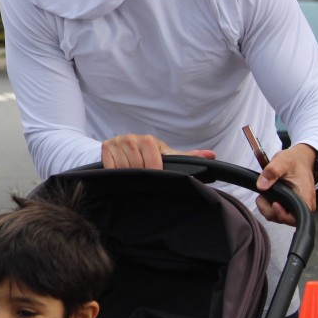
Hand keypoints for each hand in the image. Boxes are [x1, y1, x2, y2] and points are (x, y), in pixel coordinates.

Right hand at [101, 133, 215, 169]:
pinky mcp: (105, 148)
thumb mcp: (167, 155)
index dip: (154, 175)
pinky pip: (110, 167)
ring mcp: (118, 142)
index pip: (153, 166)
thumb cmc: (149, 154)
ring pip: (124, 169)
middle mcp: (132, 139)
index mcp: (149, 141)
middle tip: (141, 177)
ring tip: (131, 175)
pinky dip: (115, 173)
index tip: (154, 178)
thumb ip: (187, 157)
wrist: (123, 147)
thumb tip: (211, 155)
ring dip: (127, 176)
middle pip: (137, 169)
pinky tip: (120, 172)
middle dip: (140, 176)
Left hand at [255, 144, 317, 225]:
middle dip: (270, 210)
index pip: (295, 218)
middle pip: (285, 219)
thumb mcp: (282, 161)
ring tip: (264, 195)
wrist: (300, 159)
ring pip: (279, 217)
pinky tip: (266, 196)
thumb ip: (272, 171)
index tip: (273, 203)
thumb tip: (261, 185)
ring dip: (267, 208)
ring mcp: (297, 206)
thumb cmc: (294, 161)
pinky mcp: (290, 205)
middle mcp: (304, 205)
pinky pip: (278, 212)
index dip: (282, 215)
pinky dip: (269, 207)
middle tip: (263, 197)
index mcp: (305, 197)